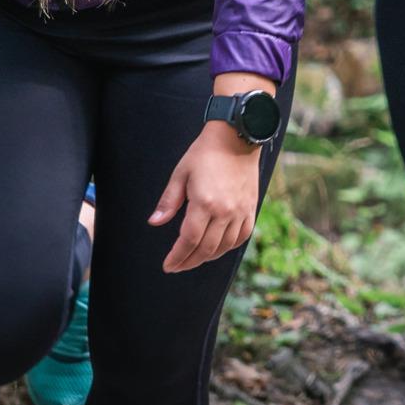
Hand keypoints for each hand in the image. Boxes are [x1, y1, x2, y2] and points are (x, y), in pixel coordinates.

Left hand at [150, 120, 259, 272]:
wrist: (237, 139)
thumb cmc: (205, 153)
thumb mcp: (181, 173)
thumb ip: (168, 201)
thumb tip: (154, 222)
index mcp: (204, 202)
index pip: (189, 240)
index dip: (177, 256)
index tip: (168, 265)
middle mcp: (224, 211)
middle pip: (206, 248)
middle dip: (189, 261)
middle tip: (177, 266)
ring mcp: (240, 211)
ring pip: (224, 246)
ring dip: (207, 257)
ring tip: (194, 258)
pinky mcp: (250, 209)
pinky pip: (241, 237)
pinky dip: (228, 247)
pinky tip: (217, 248)